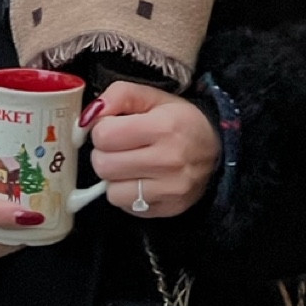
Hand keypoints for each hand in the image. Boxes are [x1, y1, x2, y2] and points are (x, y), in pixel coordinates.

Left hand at [87, 82, 220, 218]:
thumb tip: (87, 118)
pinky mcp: (169, 210)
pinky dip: (127, 194)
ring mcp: (170, 190)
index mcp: (163, 127)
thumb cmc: (180, 120)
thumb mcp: (152, 96)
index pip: (104, 136)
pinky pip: (127, 207)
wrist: (218, 149)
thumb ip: (118, 95)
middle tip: (118, 147)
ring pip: (111, 192)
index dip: (101, 130)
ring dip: (114, 178)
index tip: (113, 127)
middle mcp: (168, 161)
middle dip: (103, 154)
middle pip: (103, 166)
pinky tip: (141, 180)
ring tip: (129, 164)